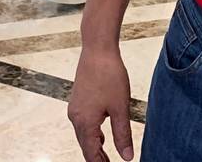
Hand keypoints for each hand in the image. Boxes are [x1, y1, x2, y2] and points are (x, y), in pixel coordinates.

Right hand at [69, 46, 134, 161]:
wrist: (97, 50)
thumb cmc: (109, 76)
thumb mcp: (120, 108)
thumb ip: (122, 134)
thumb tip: (127, 157)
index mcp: (85, 123)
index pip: (91, 154)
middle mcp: (75, 118)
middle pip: (85, 146)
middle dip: (96, 158)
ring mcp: (74, 108)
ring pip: (83, 135)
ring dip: (94, 146)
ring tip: (106, 157)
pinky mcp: (77, 100)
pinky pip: (82, 123)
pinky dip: (91, 133)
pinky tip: (100, 134)